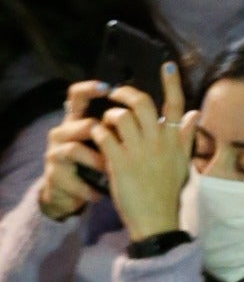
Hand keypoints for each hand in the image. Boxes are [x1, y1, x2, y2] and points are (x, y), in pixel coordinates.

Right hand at [37, 80, 112, 221]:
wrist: (71, 192)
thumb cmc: (95, 161)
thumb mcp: (108, 142)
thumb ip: (125, 125)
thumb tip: (152, 110)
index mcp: (79, 120)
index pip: (78, 96)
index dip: (89, 88)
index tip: (108, 88)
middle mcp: (64, 132)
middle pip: (81, 123)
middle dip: (101, 133)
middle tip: (122, 144)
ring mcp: (56, 154)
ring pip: (75, 149)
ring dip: (97, 162)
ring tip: (111, 171)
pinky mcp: (54, 176)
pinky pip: (73, 180)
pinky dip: (89, 188)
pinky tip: (100, 194)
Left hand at [91, 63, 198, 240]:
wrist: (156, 220)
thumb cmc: (169, 192)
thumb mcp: (183, 163)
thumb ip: (186, 136)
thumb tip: (194, 113)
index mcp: (175, 140)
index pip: (176, 105)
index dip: (172, 82)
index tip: (166, 64)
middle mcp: (158, 142)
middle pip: (141, 103)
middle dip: (125, 93)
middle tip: (116, 93)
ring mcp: (138, 151)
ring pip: (119, 116)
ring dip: (109, 115)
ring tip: (106, 123)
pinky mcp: (118, 163)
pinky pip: (103, 136)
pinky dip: (97, 132)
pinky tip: (97, 138)